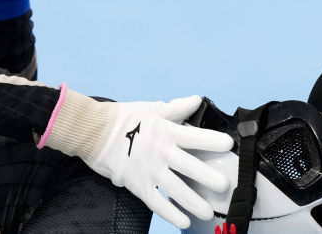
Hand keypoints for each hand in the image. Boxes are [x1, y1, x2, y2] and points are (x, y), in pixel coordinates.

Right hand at [42, 92, 233, 228]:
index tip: (228, 145)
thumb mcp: (151, 109)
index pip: (194, 136)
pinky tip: (184, 221)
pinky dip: (170, 213)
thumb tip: (196, 100)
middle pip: (188, 166)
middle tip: (224, 186)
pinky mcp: (138, 185)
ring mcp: (149, 170)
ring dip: (193, 202)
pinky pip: (157, 202)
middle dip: (208, 176)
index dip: (211, 140)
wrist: (92, 132)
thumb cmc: (123, 119)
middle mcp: (160, 152)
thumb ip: (176, 108)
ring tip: (208, 212)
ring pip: (175, 189)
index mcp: (166, 131)